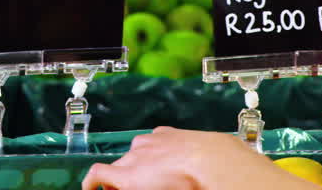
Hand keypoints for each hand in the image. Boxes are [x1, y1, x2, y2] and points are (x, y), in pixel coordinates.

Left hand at [82, 127, 319, 189]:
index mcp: (169, 137)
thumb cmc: (221, 159)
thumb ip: (207, 159)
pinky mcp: (125, 173)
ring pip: (120, 168)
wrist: (212, 161)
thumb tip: (228, 172)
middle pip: (134, 158)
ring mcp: (136, 157)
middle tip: (147, 187)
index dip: (152, 165)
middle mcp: (149, 143)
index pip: (153, 148)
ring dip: (121, 182)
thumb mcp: (213, 154)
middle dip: (136, 174)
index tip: (156, 176)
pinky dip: (94, 183)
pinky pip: (98, 175)